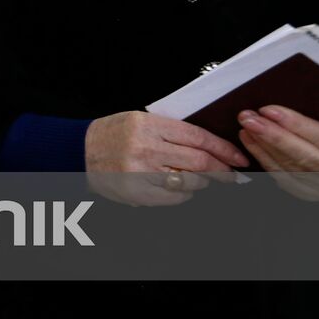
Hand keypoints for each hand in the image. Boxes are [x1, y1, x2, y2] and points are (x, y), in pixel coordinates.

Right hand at [85, 111, 247, 205]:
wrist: (80, 150)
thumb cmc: (114, 133)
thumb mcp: (141, 121)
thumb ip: (173, 132)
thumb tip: (213, 149)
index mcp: (148, 125)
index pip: (198, 137)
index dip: (224, 149)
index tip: (238, 157)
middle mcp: (145, 148)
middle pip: (199, 162)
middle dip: (222, 170)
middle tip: (232, 175)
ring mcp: (140, 173)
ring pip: (190, 182)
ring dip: (203, 182)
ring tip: (200, 179)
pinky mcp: (137, 192)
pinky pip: (174, 198)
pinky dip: (184, 194)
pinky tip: (180, 188)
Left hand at [238, 106, 318, 200]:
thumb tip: (315, 99)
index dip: (297, 125)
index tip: (270, 110)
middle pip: (304, 155)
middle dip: (273, 136)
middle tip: (249, 117)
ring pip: (290, 167)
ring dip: (263, 145)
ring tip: (246, 125)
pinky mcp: (308, 192)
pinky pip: (282, 176)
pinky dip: (264, 158)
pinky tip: (251, 141)